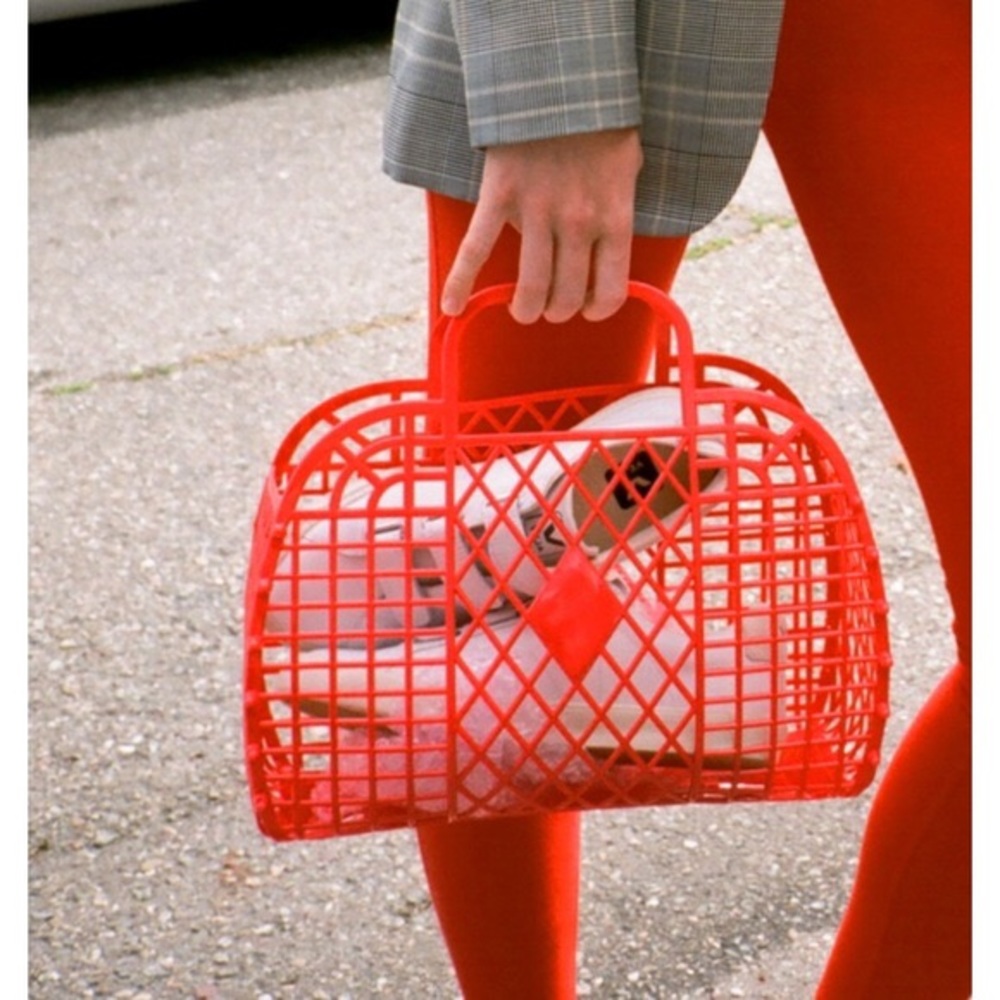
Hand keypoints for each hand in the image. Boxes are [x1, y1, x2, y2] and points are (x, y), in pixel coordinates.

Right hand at [440, 128, 642, 324]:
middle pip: (565, 296)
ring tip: (521, 309)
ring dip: (524, 308)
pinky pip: (477, 251)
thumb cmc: (600, 123)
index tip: (587, 308)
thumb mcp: (627, 169)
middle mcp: (578, 223)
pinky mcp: (500, 197)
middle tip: (548, 306)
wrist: (560, 78)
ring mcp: (537, 212)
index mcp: (613, 217)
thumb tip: (607, 248)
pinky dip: (461, 283)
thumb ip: (618, 210)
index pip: (609, 291)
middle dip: (556, 311)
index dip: (597, 310)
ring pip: (530, 287)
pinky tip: (453, 307)